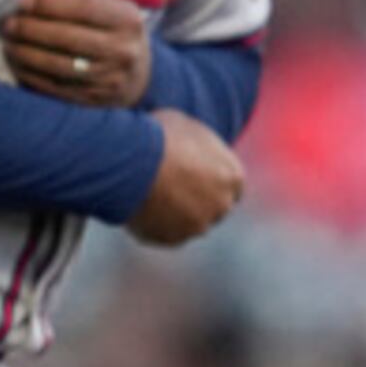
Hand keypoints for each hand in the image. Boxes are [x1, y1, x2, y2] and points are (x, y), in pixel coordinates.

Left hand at [3, 0, 152, 106]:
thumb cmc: (113, 33)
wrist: (139, 78)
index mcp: (127, 19)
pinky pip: (57, 88)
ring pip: (59, 66)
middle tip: (9, 25)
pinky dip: (32, 77)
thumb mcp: (104, 9)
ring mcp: (111, 79)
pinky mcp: (96, 100)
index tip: (23, 3)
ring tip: (9, 45)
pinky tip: (17, 66)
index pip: (83, 7)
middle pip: (68, 37)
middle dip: (31, 30)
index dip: (48, 4)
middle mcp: (124, 50)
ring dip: (26, 55)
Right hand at [128, 110, 243, 244]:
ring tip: (151, 194)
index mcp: (233, 176)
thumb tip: (194, 148)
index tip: (196, 176)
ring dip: (176, 214)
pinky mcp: (172, 239)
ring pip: (189, 223)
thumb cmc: (160, 135)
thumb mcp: (187, 127)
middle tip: (173, 187)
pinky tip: (139, 206)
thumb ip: (200, 146)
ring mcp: (197, 226)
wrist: (132, 161)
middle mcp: (222, 205)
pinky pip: (165, 233)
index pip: (232, 186)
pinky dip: (155, 224)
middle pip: (214, 207)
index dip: (213, 181)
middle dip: (198, 200)